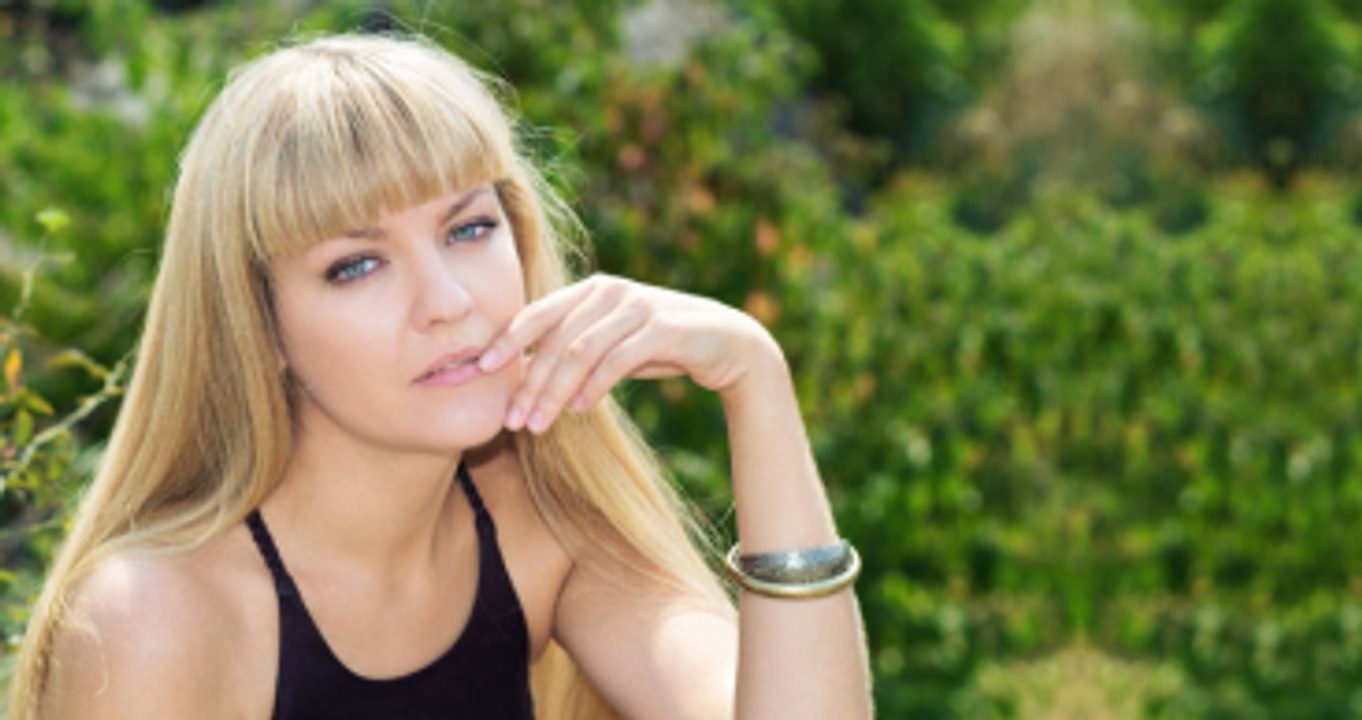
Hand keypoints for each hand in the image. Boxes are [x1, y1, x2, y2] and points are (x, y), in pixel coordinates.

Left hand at [476, 274, 780, 433]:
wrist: (729, 344)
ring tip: (537, 425)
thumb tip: (525, 374)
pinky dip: (594, 386)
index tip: (480, 372)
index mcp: (591, 291)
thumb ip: (574, 350)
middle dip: (529, 382)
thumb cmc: (662, 346)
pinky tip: (579, 410)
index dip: (506, 341)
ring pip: (580, 351)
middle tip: (511, 420)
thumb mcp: (612, 345)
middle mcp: (610, 292)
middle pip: (554, 339)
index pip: (536, 313)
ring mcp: (637, 307)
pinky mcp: (662, 328)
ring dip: (554, 391)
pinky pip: (617, 359)